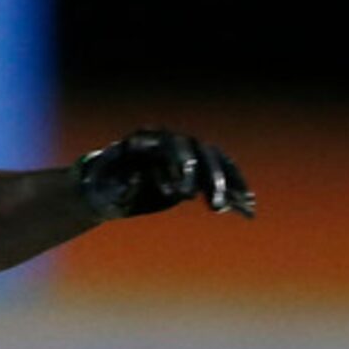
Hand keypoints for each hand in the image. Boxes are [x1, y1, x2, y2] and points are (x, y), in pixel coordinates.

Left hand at [73, 129, 254, 220]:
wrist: (105, 187)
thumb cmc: (100, 185)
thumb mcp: (101, 186)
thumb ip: (116, 184)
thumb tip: (134, 181)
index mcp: (149, 140)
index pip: (173, 147)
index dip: (182, 167)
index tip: (185, 193)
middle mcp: (173, 144)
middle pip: (202, 154)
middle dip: (212, 180)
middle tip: (215, 208)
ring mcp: (187, 156)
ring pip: (217, 165)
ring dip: (230, 185)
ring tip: (242, 207)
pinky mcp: (195, 173)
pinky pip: (221, 179)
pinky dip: (234, 192)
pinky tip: (248, 208)